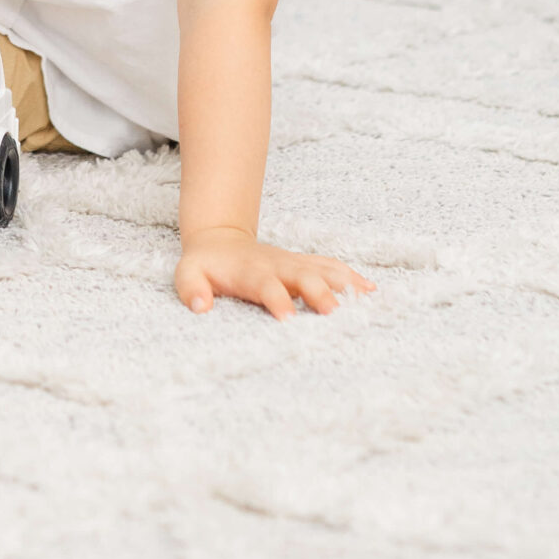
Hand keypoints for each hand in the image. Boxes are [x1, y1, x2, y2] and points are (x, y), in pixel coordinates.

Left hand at [174, 229, 374, 318]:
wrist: (219, 239)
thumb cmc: (205, 264)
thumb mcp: (187, 274)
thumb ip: (192, 289)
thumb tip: (200, 307)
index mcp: (251, 271)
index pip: (266, 285)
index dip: (277, 300)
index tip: (288, 319)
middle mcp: (277, 265)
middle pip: (303, 276)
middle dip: (319, 292)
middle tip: (335, 313)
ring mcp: (293, 263)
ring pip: (322, 268)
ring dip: (344, 282)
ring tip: (367, 299)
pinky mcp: (303, 264)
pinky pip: (330, 266)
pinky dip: (350, 277)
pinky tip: (370, 290)